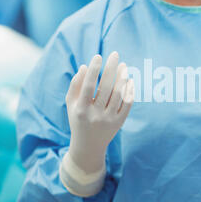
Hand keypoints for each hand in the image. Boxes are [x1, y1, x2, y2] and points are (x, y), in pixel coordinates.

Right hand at [61, 52, 133, 195]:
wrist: (88, 147)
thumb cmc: (78, 120)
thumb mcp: (71, 105)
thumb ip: (75, 85)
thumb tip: (84, 67)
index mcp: (81, 109)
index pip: (88, 86)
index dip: (93, 70)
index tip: (98, 56)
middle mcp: (95, 115)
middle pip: (106, 88)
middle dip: (111, 69)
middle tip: (115, 54)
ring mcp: (108, 120)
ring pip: (118, 95)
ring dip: (122, 78)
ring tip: (123, 66)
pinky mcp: (119, 123)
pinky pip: (127, 104)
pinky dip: (129, 91)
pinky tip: (129, 80)